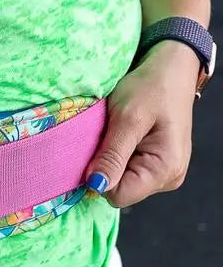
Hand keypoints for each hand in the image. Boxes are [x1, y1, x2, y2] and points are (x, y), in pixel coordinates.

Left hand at [85, 40, 199, 207]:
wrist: (169, 70)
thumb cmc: (151, 88)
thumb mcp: (127, 119)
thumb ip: (112, 155)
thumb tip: (96, 186)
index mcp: (166, 169)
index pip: (119, 196)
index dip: (99, 176)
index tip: (96, 148)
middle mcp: (168, 178)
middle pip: (119, 190)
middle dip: (105, 165)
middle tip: (108, 135)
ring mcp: (163, 173)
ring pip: (121, 181)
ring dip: (110, 159)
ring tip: (116, 132)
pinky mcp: (155, 164)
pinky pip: (126, 171)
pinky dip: (117, 155)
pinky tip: (121, 136)